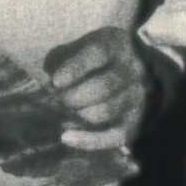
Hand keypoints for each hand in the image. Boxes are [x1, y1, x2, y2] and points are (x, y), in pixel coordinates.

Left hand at [43, 25, 150, 154]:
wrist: (132, 73)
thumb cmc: (92, 60)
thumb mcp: (80, 47)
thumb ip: (63, 58)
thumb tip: (49, 79)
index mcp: (116, 45)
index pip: (98, 53)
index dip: (76, 68)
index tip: (55, 81)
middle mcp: (133, 69)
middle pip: (104, 86)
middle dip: (74, 96)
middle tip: (58, 99)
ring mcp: (137, 97)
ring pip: (106, 111)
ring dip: (79, 114)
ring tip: (64, 112)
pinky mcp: (135, 122)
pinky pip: (115, 136)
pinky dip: (89, 140)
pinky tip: (66, 138)